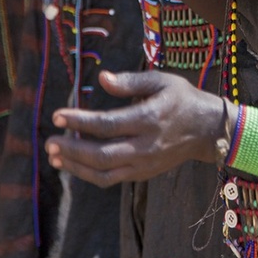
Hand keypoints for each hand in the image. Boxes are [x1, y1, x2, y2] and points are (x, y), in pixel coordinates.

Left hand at [45, 70, 226, 186]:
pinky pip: (112, 179)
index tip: (58, 115)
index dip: (80, 121)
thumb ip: (130, 81)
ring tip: (54, 157)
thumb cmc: (182, 99)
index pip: (107, 124)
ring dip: (76, 167)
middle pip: (102, 155)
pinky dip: (90, 174)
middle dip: (72, 150)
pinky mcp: (143, 174)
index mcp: (149, 119)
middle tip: (49, 141)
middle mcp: (145, 146)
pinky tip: (74, 165)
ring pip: (104, 173)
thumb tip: (102, 78)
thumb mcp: (161, 81)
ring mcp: (144, 164)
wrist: (207, 130)